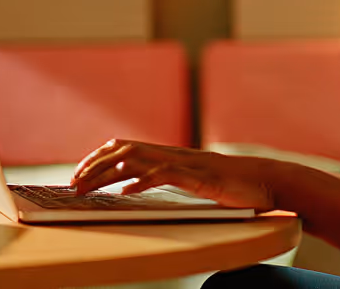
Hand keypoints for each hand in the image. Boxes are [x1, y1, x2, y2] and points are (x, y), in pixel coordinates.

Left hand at [70, 139, 280, 210]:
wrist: (267, 182)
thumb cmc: (232, 185)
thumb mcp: (192, 180)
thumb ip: (167, 177)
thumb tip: (134, 184)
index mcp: (171, 154)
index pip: (125, 146)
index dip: (98, 158)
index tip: (79, 174)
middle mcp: (174, 153)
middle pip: (123, 149)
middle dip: (93, 165)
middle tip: (72, 184)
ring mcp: (186, 163)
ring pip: (138, 159)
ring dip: (107, 172)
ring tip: (87, 187)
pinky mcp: (199, 176)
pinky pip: (166, 175)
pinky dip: (142, 181)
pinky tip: (126, 192)